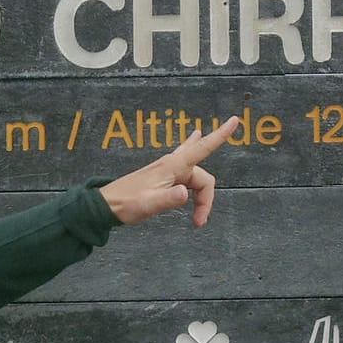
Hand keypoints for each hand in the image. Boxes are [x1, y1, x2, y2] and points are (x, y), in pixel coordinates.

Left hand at [99, 116, 240, 226]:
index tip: (235, 121)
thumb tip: (186, 193)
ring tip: (197, 218)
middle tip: (199, 222)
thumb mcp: (149, 204)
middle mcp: (173, 164)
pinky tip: (195, 139)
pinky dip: (195, 173)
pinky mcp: (164, 176)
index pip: (202, 148)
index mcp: (172, 167)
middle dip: (206, 198)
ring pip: (196, 178)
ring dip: (200, 197)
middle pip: (203, 176)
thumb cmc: (127, 204)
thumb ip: (169, 198)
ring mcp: (168, 169)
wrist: (107, 204)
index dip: (220, 135)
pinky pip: (187, 171)